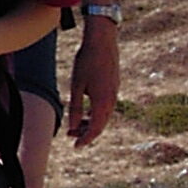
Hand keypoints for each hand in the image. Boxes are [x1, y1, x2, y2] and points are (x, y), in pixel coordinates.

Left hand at [67, 14, 119, 145]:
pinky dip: (96, 113)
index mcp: (102, 102)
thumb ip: (76, 108)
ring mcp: (115, 93)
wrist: (102, 41)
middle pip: (101, 124)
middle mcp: (112, 100)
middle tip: (72, 137)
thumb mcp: (76, 86)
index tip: (76, 146)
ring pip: (104, 116)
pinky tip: (86, 110)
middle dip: (87, 133)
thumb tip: (73, 128)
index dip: (85, 139)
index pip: (95, 129)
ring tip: (77, 125)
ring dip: (91, 122)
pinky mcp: (114, 86)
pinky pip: (106, 106)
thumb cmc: (86, 61)